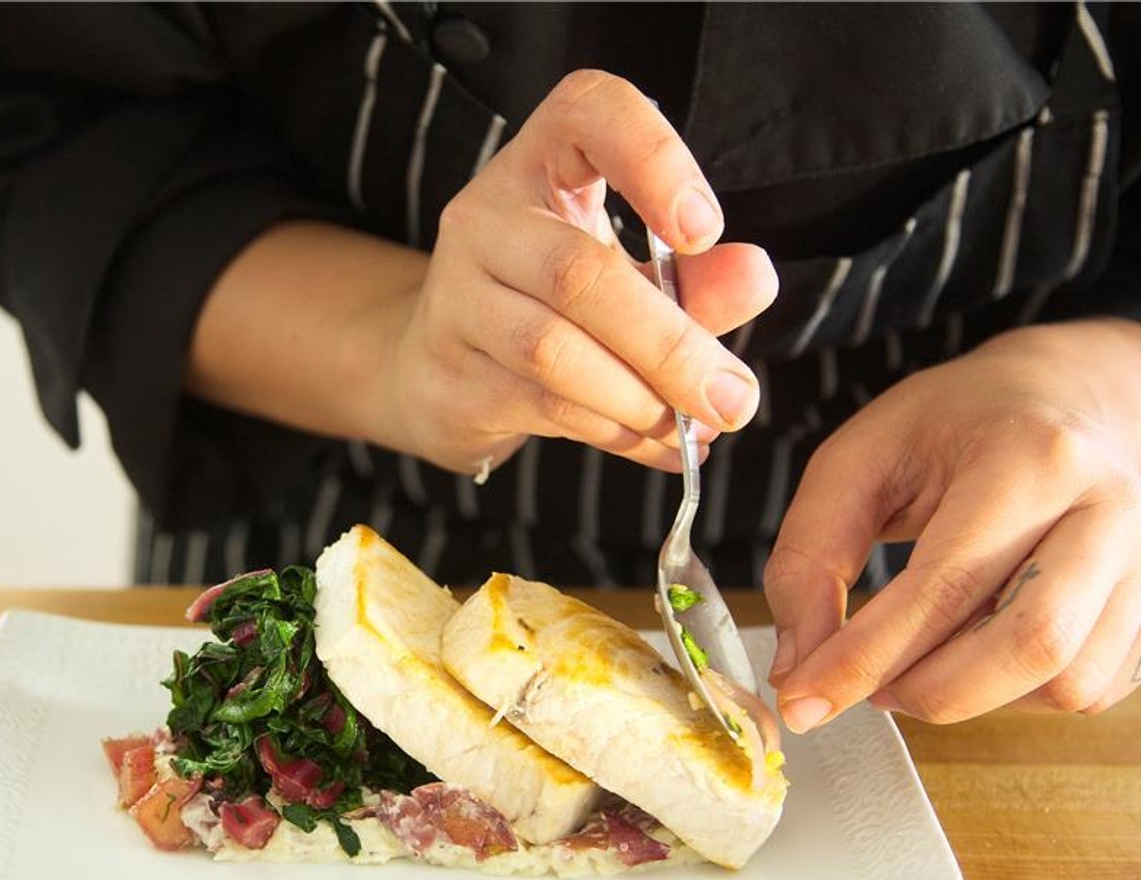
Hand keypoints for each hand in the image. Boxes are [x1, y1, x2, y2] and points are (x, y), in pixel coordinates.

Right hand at [383, 69, 778, 474]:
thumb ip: (696, 278)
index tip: (704, 230)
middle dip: (671, 345)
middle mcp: (485, 217)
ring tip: (697, 427)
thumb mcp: (631, 273)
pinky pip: (542, 408)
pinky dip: (616, 434)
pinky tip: (663, 449)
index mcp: (542, 160)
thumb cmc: (554, 304)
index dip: (653, 161)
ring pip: (554, 352)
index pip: (589, 114)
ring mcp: (456, 298)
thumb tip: (756, 278)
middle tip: (735, 396)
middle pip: (578, 275)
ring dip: (641, 399)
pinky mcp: (450, 375)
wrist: (441, 364)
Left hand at [765, 319, 1140, 729]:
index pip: (944, 586)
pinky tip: (974, 648)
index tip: (802, 702)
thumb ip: (810, 556)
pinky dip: (1015, 693)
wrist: (1077, 391)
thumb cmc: (960, 422)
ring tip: (916, 658)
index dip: (863, 660)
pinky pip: (1089, 690)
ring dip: (972, 695)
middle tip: (864, 683)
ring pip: (1067, 682)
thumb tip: (798, 667)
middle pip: (1028, 646)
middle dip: (925, 689)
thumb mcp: (860, 457)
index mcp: (1032, 456)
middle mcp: (1110, 511)